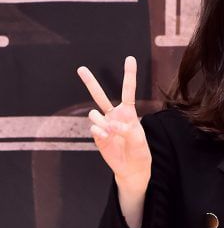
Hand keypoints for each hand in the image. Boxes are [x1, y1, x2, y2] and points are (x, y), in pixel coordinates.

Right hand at [77, 56, 150, 185]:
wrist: (131, 168)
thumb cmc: (139, 151)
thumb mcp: (138, 139)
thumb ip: (125, 129)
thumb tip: (109, 125)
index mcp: (128, 112)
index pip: (128, 91)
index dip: (129, 75)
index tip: (130, 58)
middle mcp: (114, 116)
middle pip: (100, 96)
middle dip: (90, 82)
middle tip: (81, 68)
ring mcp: (104, 125)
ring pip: (94, 114)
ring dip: (102, 122)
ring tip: (111, 133)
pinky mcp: (97, 135)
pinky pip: (94, 128)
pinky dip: (100, 132)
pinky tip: (106, 138)